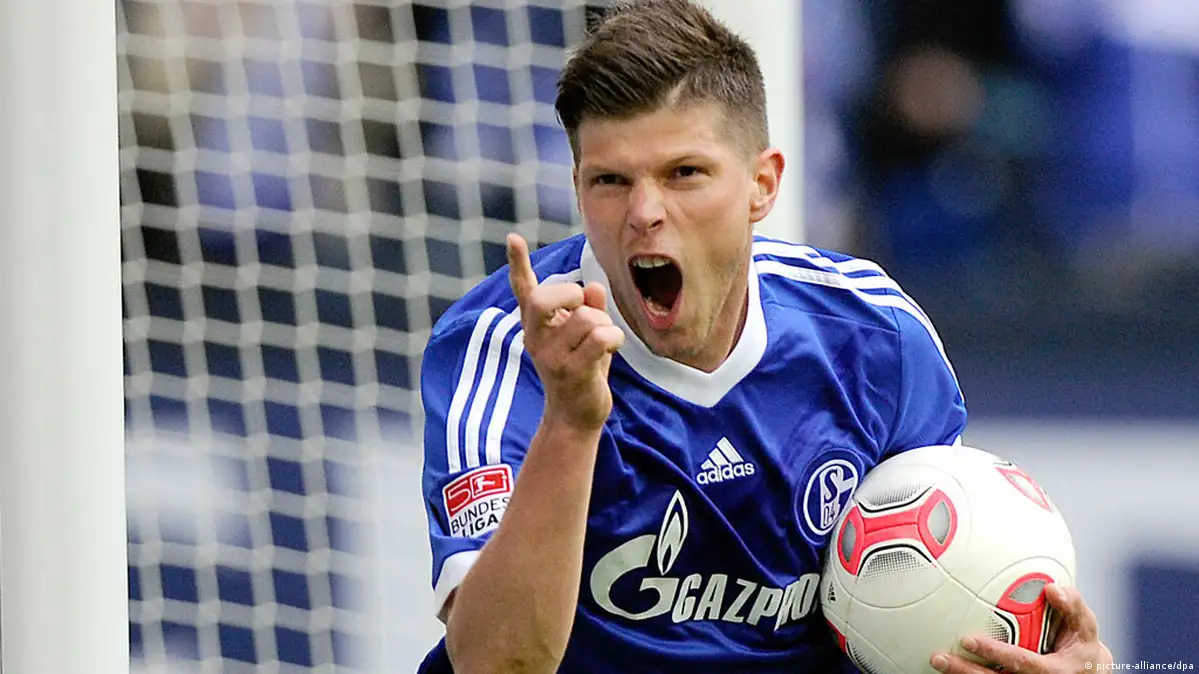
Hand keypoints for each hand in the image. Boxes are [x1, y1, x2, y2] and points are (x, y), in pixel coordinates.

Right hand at [507, 233, 623, 430]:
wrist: (575, 417)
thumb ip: (587, 307)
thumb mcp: (582, 335)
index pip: (523, 290)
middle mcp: (536, 338)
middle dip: (571, 295)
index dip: (517, 263)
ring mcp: (551, 356)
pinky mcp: (571, 372)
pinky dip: (615, 338)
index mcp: (536, 326)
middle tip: (583, 309)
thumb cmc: (580, 370)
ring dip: (605, 324)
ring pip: (587, 317)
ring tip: (603, 340)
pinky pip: (602, 337)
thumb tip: (593, 286)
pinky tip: (611, 351)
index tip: (513, 237)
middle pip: (543, 299)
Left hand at [930, 584, 1112, 673]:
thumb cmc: (1082, 646)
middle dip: (965, 672)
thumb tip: (1052, 588)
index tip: (969, 639)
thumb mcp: (1086, 626)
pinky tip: (948, 669)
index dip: (995, 653)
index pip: (1021, 663)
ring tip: (936, 662)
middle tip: (939, 657)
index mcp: (1054, 672)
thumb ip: (1073, 606)